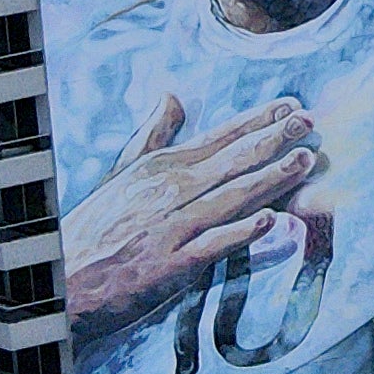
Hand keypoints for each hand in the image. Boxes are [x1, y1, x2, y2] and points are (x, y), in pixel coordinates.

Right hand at [63, 92, 319, 339]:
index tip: (291, 105)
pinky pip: (212, 245)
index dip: (257, 120)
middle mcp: (170, 192)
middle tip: (310, 123)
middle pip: (232, 160)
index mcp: (160, 167)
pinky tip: (270, 220)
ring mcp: (172, 228)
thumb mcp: (122, 173)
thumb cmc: (96, 227)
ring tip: (306, 161)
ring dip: (271, 178)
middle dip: (274, 139)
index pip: (218, 137)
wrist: (63, 278)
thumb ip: (154, 134)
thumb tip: (173, 95)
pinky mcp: (171, 265)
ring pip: (230, 197)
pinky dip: (241, 232)